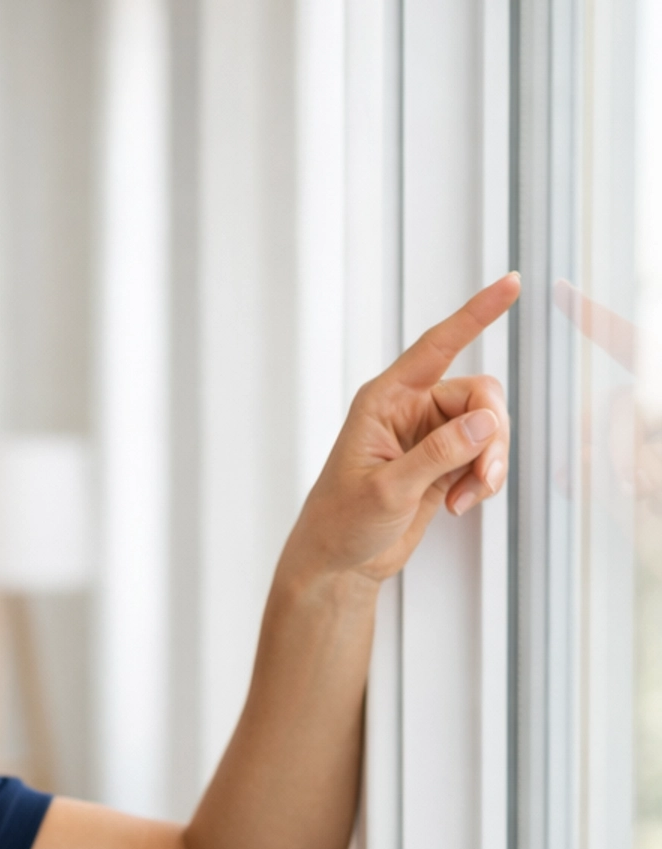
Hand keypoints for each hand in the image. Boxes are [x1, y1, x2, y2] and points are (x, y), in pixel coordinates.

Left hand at [287, 273, 519, 588]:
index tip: (511, 284)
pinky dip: (482, 480)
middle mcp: (409, 409)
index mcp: (385, 399)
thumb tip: (485, 422)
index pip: (437, 345)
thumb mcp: (388, 490)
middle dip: (492, 434)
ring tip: (467, 499)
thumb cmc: (342, 523)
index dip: (476, 314)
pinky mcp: (443, 463)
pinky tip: (460, 505)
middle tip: (485, 478)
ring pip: (488, 427)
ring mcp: (429, 436)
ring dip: (489, 463)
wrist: (338, 564)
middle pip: (479, 395)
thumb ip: (438, 455)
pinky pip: (483, 455)